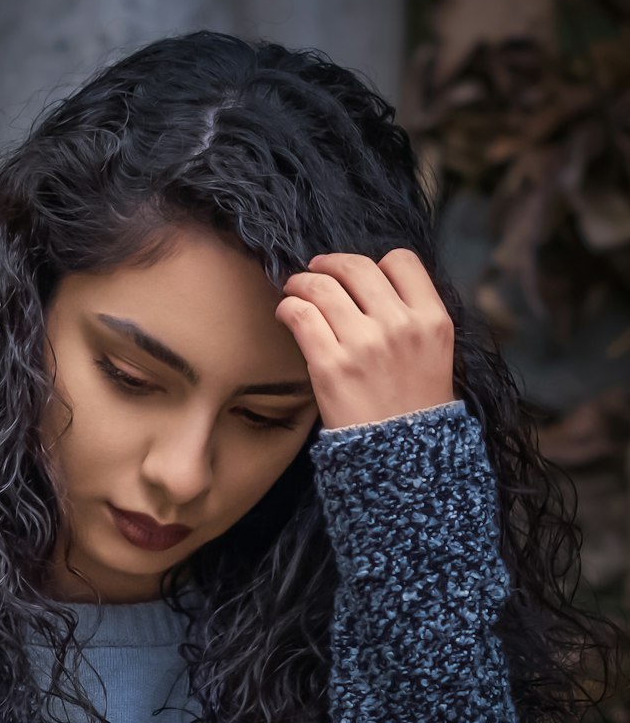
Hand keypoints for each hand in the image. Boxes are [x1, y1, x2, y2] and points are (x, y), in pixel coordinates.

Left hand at [274, 249, 457, 431]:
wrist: (404, 462)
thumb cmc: (414, 407)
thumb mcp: (434, 354)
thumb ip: (411, 317)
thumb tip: (368, 285)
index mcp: (433, 320)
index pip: (402, 261)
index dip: (376, 264)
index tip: (358, 278)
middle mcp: (401, 326)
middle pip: (356, 267)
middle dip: (330, 265)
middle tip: (315, 273)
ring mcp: (365, 344)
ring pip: (322, 286)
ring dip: (302, 282)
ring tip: (295, 290)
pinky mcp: (331, 366)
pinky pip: (301, 315)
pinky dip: (288, 307)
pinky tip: (287, 314)